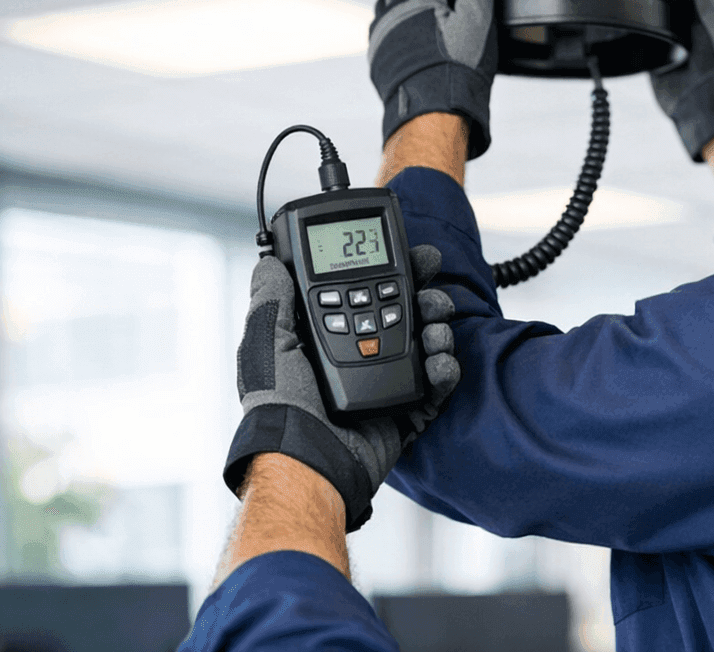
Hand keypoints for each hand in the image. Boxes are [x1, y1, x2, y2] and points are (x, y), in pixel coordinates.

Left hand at [222, 246, 459, 531]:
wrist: (308, 457)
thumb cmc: (282, 404)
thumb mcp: (268, 342)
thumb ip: (273, 299)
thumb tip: (271, 264)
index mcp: (329, 337)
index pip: (368, 291)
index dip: (393, 271)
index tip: (414, 255)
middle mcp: (360, 355)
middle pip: (406, 313)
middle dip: (426, 298)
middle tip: (433, 293)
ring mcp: (385, 383)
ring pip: (426, 344)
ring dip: (439, 329)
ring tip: (436, 330)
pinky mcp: (406, 411)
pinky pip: (436, 387)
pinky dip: (445, 371)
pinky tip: (440, 362)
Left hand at [370, 0, 498, 158]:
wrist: (431, 113)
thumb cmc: (458, 69)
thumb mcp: (479, 20)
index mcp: (420, 0)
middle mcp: (396, 14)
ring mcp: (384, 37)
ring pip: (384, 2)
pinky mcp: (379, 60)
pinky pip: (378, 28)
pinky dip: (386, 16)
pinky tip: (391, 23)